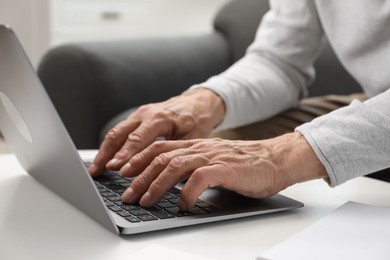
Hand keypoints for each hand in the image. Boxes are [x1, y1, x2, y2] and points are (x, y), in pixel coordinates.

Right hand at [88, 88, 224, 176]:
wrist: (197, 103)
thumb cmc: (196, 120)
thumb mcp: (191, 138)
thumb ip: (174, 152)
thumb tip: (163, 176)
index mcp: (160, 118)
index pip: (137, 138)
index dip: (125, 155)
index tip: (114, 168)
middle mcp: (146, 113)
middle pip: (119, 134)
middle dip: (106, 154)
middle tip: (97, 171)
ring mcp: (139, 114)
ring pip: (116, 132)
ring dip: (104, 151)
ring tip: (96, 169)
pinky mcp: (137, 117)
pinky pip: (120, 131)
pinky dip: (111, 146)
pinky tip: (106, 159)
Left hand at [119, 132, 327, 209]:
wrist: (275, 159)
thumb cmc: (245, 164)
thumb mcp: (213, 161)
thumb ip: (193, 167)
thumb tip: (171, 184)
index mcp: (196, 145)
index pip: (159, 148)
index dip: (138, 159)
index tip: (123, 173)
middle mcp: (200, 148)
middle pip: (161, 158)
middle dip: (139, 177)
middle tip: (127, 195)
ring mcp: (212, 157)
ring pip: (175, 166)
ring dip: (156, 185)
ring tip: (146, 201)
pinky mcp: (225, 168)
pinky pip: (200, 178)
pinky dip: (187, 193)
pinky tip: (183, 204)